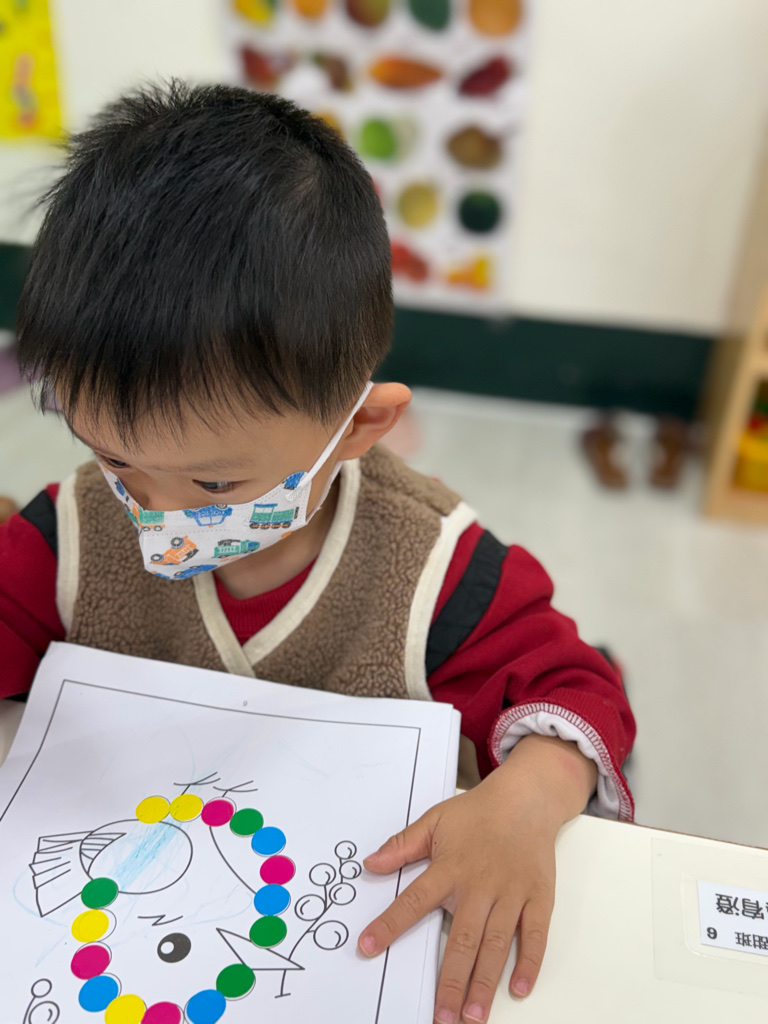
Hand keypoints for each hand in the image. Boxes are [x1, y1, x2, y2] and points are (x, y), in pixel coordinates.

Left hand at [357, 734, 596, 1023]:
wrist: (526, 798)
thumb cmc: (478, 813)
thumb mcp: (435, 820)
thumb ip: (402, 844)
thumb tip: (370, 863)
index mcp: (451, 867)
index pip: (414, 900)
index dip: (389, 924)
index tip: (367, 947)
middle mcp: (481, 884)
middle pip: (463, 939)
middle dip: (452, 981)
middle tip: (442, 1017)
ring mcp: (512, 893)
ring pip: (497, 944)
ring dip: (485, 982)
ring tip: (474, 1016)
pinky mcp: (538, 897)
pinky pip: (536, 934)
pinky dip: (529, 961)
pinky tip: (519, 988)